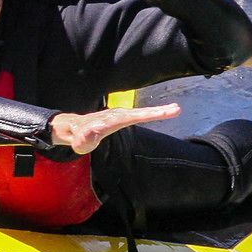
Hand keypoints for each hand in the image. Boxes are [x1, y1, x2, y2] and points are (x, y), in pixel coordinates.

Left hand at [47, 102, 179, 155]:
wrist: (74, 128)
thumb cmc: (79, 138)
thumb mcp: (80, 142)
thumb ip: (84, 139)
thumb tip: (89, 134)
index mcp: (109, 121)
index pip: (130, 118)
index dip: (145, 115)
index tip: (159, 113)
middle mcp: (116, 115)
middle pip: (139, 113)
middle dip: (157, 111)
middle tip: (176, 109)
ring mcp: (119, 115)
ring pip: (141, 112)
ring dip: (158, 110)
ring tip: (176, 109)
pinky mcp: (122, 117)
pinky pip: (139, 114)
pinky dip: (152, 112)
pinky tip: (165, 111)